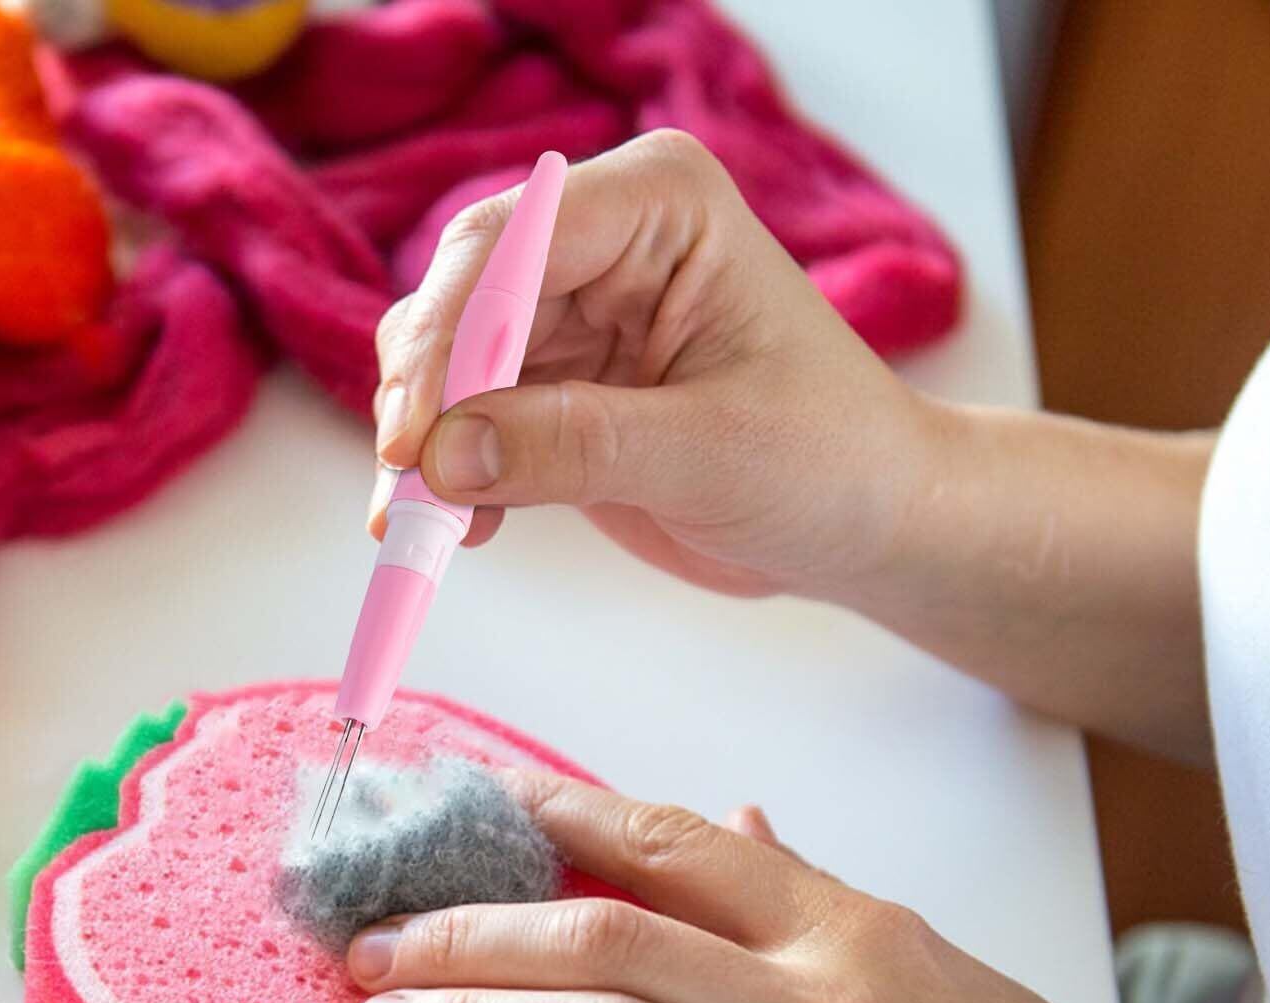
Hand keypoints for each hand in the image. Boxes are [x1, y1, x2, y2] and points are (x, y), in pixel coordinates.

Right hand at [369, 130, 931, 597]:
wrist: (866, 523)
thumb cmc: (830, 460)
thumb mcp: (708, 452)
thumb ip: (573, 447)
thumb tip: (441, 458)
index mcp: (658, 206)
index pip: (510, 246)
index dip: (448, 339)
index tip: (411, 437)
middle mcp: (602, 245)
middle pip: (461, 300)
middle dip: (423, 399)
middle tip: (403, 496)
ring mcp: (572, 320)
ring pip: (448, 367)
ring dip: (425, 448)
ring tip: (425, 528)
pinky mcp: (556, 393)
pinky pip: (468, 424)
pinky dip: (451, 478)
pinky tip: (465, 529)